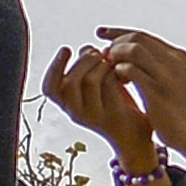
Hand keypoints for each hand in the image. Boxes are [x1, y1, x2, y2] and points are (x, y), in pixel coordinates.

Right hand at [40, 44, 163, 185]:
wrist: (135, 137)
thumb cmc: (114, 106)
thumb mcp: (96, 88)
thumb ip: (86, 69)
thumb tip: (84, 48)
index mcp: (67, 106)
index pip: (49, 88)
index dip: (55, 66)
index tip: (66, 48)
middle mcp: (76, 113)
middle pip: (69, 82)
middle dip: (83, 61)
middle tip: (96, 52)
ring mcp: (94, 115)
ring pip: (89, 81)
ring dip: (100, 64)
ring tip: (109, 60)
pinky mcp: (114, 115)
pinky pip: (110, 85)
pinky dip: (114, 71)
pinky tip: (121, 69)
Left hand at [92, 29, 185, 185]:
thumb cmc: (174, 110)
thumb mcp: (168, 81)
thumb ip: (153, 66)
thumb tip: (125, 53)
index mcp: (176, 56)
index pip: (142, 35)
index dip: (118, 32)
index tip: (100, 33)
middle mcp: (173, 60)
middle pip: (136, 38)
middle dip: (115, 45)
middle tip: (104, 57)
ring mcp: (167, 74)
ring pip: (133, 50)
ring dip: (116, 56)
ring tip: (110, 69)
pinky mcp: (158, 90)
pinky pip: (131, 70)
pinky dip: (118, 71)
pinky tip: (117, 81)